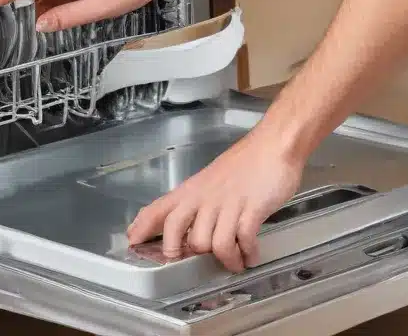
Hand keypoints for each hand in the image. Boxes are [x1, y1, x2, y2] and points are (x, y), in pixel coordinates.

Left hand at [127, 128, 303, 271]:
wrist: (275, 143)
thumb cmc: (247, 162)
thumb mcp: (214, 177)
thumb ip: (199, 199)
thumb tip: (186, 224)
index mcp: (195, 189)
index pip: (161, 207)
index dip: (144, 226)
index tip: (133, 241)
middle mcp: (206, 197)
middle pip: (177, 230)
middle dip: (179, 253)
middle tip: (193, 265)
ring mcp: (228, 203)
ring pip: (210, 243)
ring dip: (225, 260)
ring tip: (235, 261)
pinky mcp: (252, 208)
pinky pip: (242, 240)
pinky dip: (246, 254)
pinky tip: (251, 255)